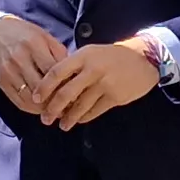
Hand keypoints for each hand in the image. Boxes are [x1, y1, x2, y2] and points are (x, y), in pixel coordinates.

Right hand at [0, 15, 65, 116]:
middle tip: (69, 105)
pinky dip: (33, 109)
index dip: (65, 85)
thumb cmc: (29, 37)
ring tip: (58, 110)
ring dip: (45, 108)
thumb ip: (61, 56)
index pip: (52, 72)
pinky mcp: (2, 82)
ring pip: (30, 99)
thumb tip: (73, 79)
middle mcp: (19, 58)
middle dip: (56, 99)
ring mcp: (9, 72)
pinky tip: (43, 109)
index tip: (76, 92)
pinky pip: (19, 102)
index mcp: (34, 44)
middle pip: (40, 87)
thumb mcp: (47, 38)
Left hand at [35, 40, 160, 129]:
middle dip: (53, 108)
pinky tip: (79, 121)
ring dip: (68, 118)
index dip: (44, 87)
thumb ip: (73, 66)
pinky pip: (94, 111)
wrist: (143, 59)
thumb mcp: (90, 53)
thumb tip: (52, 86)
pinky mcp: (115, 97)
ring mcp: (105, 84)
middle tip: (45, 118)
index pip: (57, 72)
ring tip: (62, 125)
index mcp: (83, 56)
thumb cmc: (111, 57)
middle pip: (66, 93)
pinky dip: (84, 118)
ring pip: (80, 106)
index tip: (35, 99)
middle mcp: (92, 70)